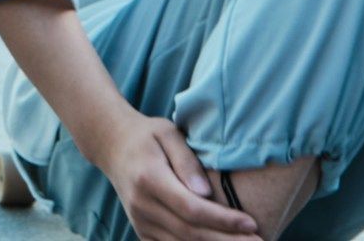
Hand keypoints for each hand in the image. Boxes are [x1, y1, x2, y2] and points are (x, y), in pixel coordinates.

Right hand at [103, 114, 258, 240]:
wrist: (112, 145)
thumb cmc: (147, 135)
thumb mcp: (167, 133)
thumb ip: (186, 160)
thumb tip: (206, 192)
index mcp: (149, 178)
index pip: (191, 208)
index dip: (223, 220)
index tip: (252, 223)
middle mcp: (142, 205)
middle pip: (190, 233)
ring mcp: (140, 221)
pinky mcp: (142, 230)